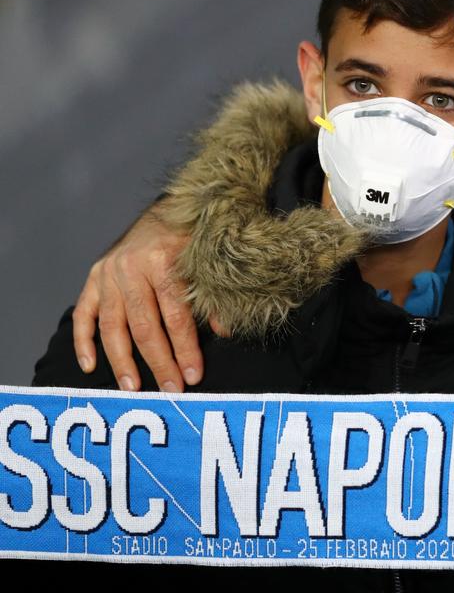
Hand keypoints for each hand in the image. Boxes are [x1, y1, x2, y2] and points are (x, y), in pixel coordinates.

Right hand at [73, 208, 211, 391]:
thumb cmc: (190, 240)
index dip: (185, 349)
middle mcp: (130, 268)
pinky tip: (89, 365)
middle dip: (159, 362)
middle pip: (144, 326)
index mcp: (163, 262)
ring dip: (122, 360)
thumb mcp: (207, 261)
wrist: (165, 210)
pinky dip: (83, 340)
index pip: (175, 316)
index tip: (193, 375)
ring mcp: (108, 273)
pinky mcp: (93, 277)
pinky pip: (84, 313)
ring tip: (132, 388)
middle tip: (170, 389)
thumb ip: (213, 296)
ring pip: (112, 326)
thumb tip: (223, 333)